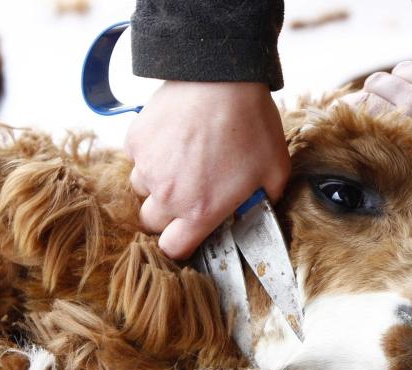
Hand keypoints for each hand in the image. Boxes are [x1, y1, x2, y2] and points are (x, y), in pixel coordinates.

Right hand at [125, 81, 288, 259]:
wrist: (223, 78)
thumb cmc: (252, 124)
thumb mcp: (275, 170)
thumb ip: (265, 199)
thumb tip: (257, 209)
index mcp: (200, 210)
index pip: (173, 249)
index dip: (179, 245)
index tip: (187, 235)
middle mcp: (168, 194)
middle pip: (151, 222)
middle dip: (167, 214)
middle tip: (188, 193)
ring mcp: (147, 166)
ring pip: (142, 188)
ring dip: (157, 183)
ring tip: (183, 160)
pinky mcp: (135, 140)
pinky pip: (137, 157)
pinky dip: (151, 153)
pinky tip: (174, 137)